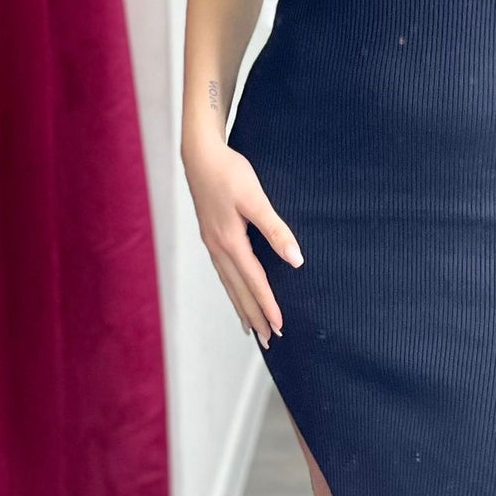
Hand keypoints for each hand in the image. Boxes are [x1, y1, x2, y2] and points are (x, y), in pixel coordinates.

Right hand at [183, 139, 303, 347]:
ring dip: (241, 306)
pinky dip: (231, 289)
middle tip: (268, 340)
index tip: (280, 327)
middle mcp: (218, 248)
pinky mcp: (210, 236)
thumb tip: (296, 260)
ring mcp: (211, 243)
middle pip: (238, 290)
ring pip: (228, 284)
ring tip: (251, 328)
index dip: (268, 305)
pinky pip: (223, 272)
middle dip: (254, 316)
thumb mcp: (255, 198)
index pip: (254, 282)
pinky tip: (235, 291)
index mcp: (230, 242)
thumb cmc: (229, 173)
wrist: (199, 154)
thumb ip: (276, 230)